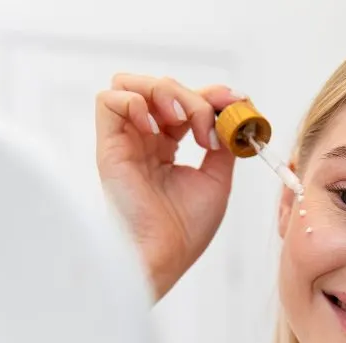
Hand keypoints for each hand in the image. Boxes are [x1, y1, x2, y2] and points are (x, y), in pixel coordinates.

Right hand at [95, 73, 242, 298]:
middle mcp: (143, 140)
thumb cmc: (185, 229)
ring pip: (131, 84)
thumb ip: (224, 143)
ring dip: (164, 92)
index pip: (184, 101)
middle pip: (162, 87)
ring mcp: (125, 141)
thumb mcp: (217, 179)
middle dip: (193, 96)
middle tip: (209, 126)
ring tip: (182, 122)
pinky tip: (157, 130)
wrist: (165, 254)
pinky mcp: (108, 146)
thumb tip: (236, 112)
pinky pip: (108, 100)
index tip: (237, 103)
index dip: (211, 95)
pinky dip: (136, 102)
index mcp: (167, 147)